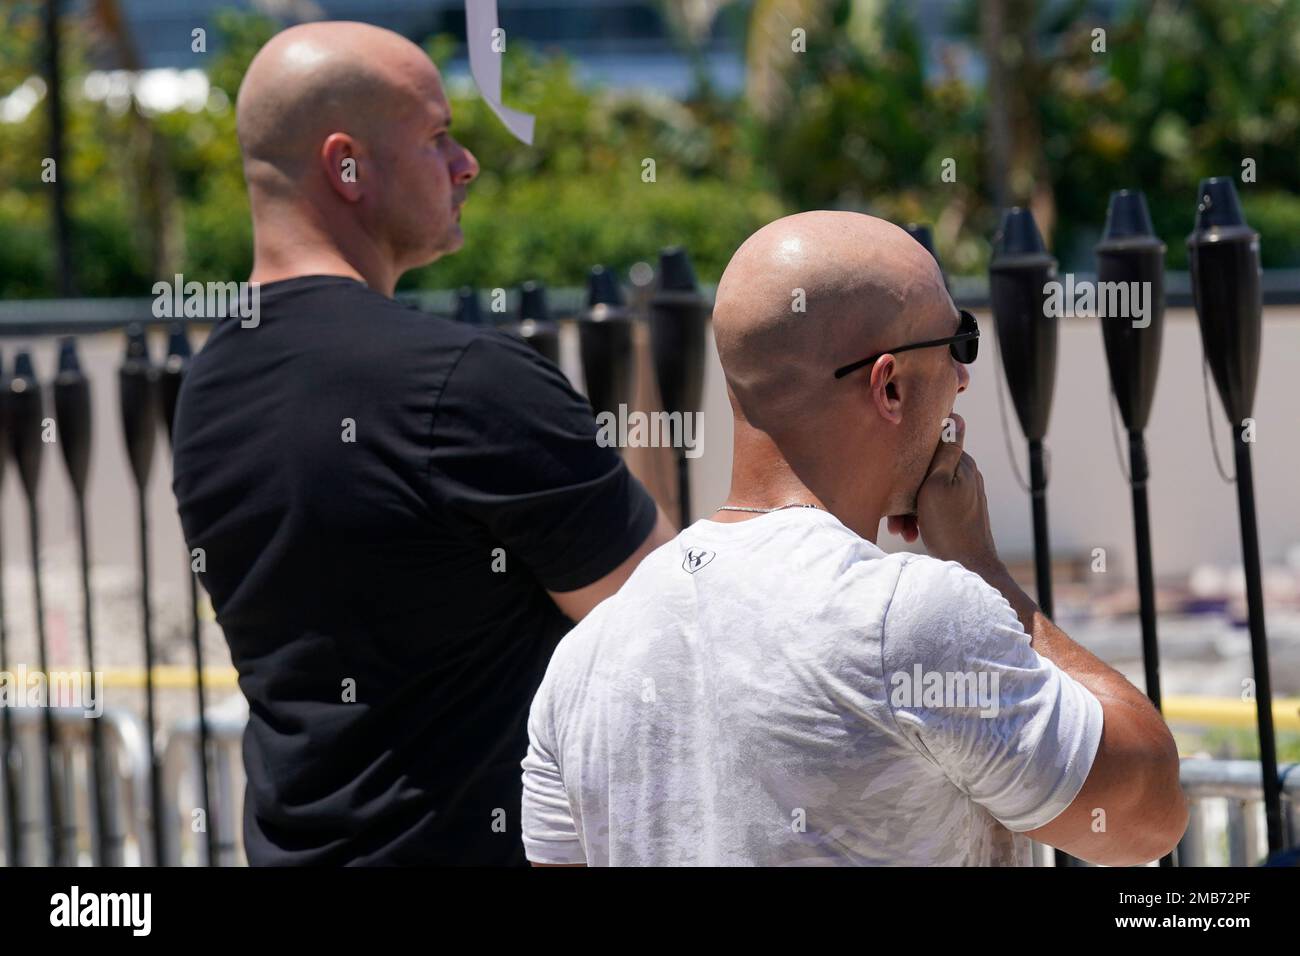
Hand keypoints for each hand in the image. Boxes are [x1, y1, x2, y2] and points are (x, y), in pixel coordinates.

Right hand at [904, 413, 1001, 570]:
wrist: (969, 566)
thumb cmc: (948, 526)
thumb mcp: (937, 485)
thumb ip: (945, 451)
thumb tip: (955, 417)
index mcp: (963, 464)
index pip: (932, 446)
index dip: (909, 459)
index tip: (895, 471)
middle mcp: (966, 476)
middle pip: (926, 472)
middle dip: (906, 489)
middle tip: (895, 515)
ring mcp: (964, 494)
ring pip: (927, 491)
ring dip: (910, 508)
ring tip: (900, 529)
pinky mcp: (960, 511)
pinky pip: (933, 507)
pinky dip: (921, 517)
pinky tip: (911, 533)